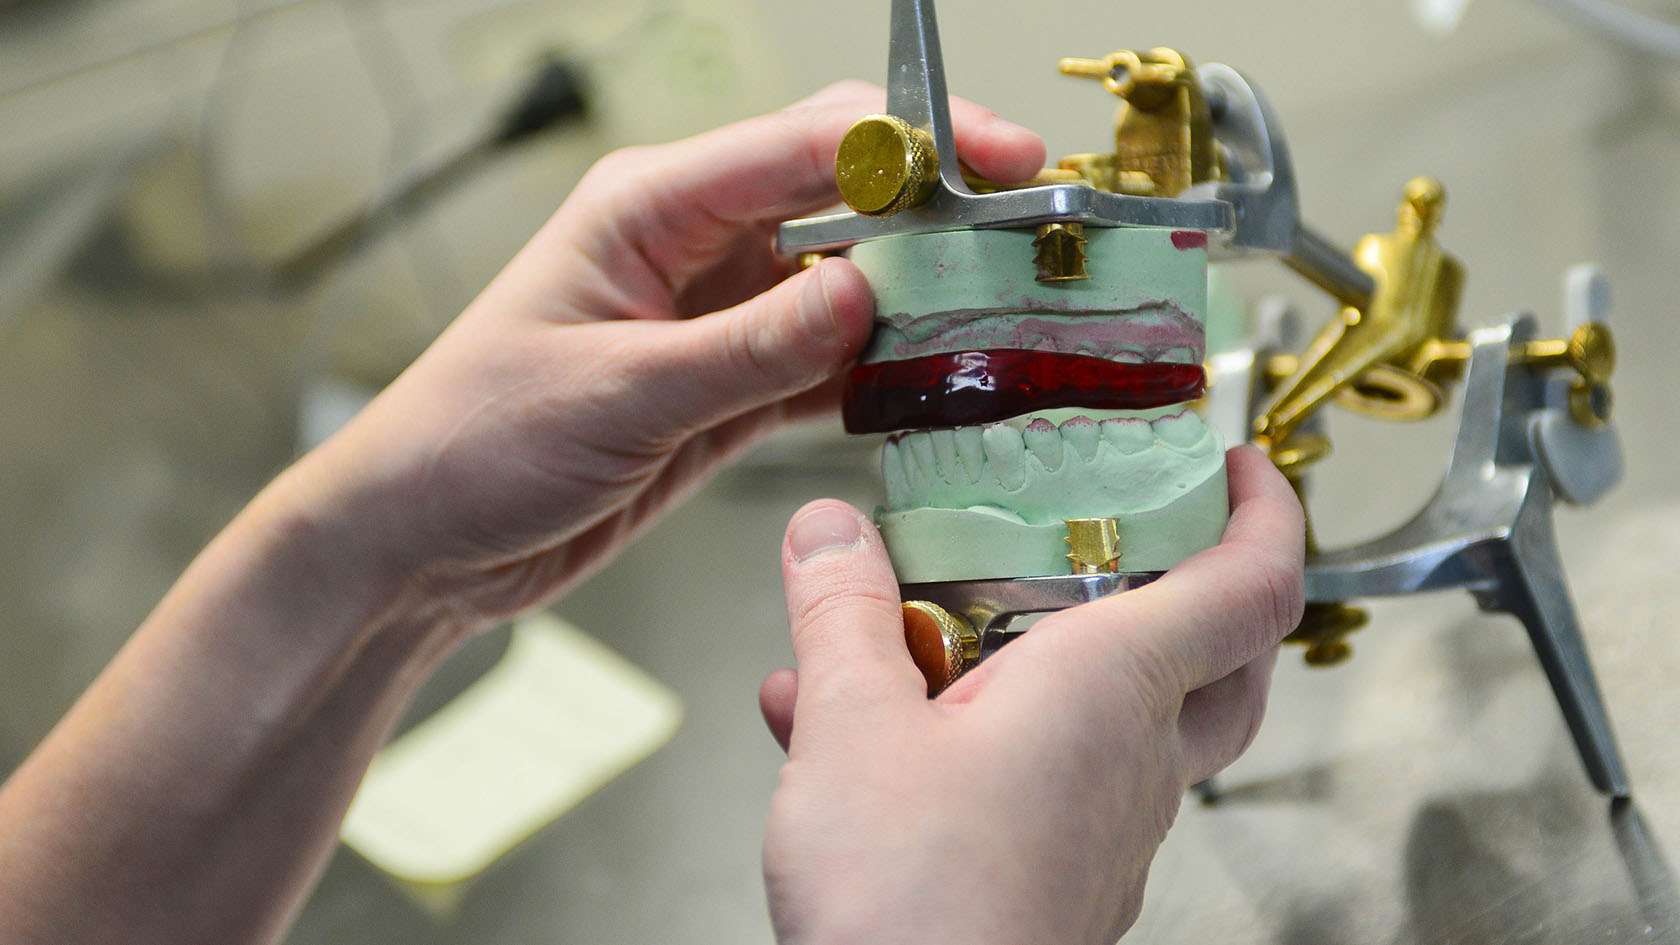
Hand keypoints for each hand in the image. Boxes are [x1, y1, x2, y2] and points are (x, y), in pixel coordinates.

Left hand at [277, 82, 1045, 627]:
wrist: (421, 541)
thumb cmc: (474, 444)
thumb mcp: (619, 394)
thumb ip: (750, 348)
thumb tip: (868, 294)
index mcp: (650, 208)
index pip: (805, 145)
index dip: (914, 144)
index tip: (1003, 159)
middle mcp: (692, 248)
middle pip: (842, 202)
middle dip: (938, 213)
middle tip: (1029, 237)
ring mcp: (715, 319)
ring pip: (846, 286)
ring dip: (920, 300)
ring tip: (1006, 314)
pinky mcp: (726, 389)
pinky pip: (824, 365)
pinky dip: (877, 374)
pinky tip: (933, 384)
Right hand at [759, 446, 1304, 944]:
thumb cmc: (912, 906)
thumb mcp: (852, 725)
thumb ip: (844, 613)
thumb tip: (827, 530)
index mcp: (1113, 690)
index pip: (1253, 586)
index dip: (1267, 511)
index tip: (1238, 464)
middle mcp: (1135, 758)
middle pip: (1222, 659)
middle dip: (1202, 586)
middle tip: (1144, 537)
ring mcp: (1107, 827)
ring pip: (1128, 719)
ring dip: (1052, 657)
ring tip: (918, 632)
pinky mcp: (1062, 875)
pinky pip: (1047, 779)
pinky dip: (984, 734)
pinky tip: (861, 734)